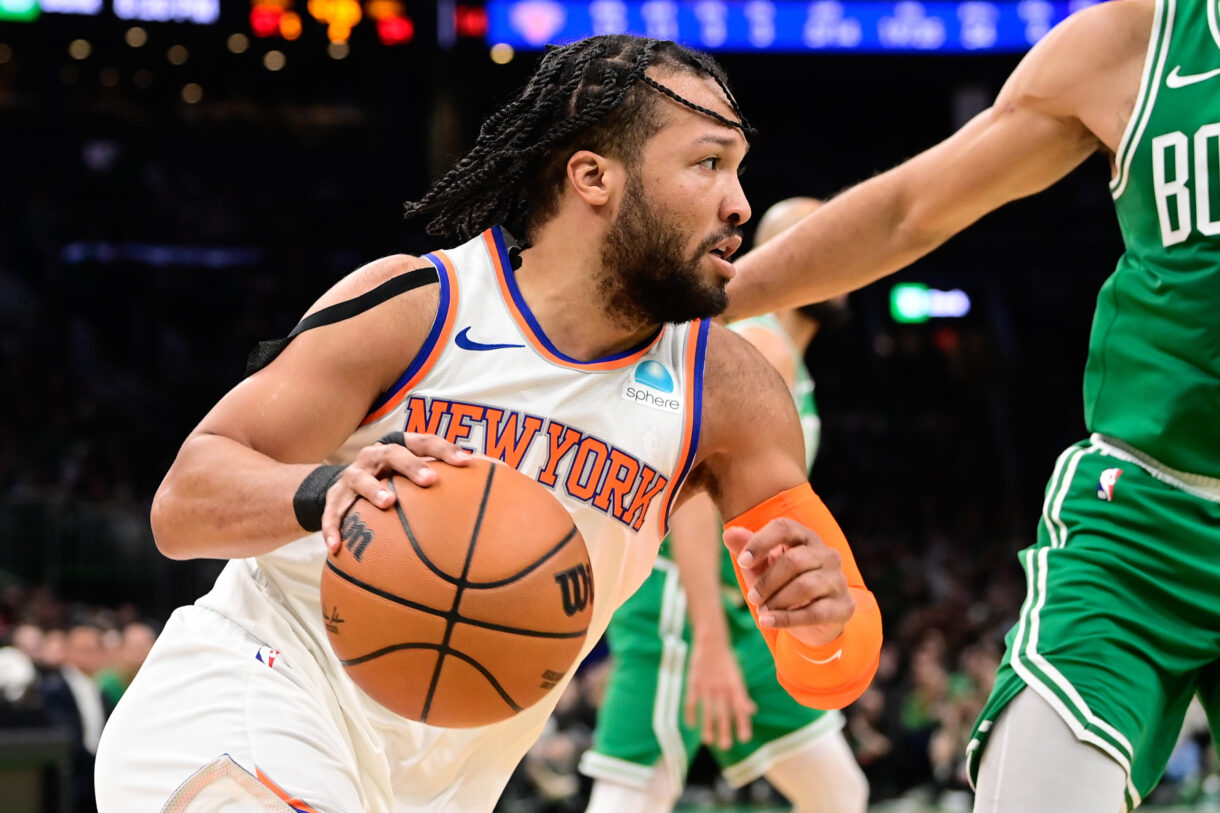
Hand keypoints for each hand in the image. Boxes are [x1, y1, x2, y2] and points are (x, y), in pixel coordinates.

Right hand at [322, 432, 469, 551]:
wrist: (343, 486)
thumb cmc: (391, 481)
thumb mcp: (412, 475)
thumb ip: (443, 480)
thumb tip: (491, 487)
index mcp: (397, 449)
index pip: (423, 441)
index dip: (444, 449)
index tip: (466, 462)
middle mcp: (374, 458)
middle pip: (392, 454)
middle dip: (411, 465)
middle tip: (429, 480)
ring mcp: (352, 477)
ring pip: (360, 480)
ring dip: (374, 489)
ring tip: (388, 503)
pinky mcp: (333, 499)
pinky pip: (331, 514)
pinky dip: (333, 529)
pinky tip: (336, 548)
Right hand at [684, 635, 755, 748]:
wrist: (711, 641)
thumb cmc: (726, 661)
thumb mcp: (737, 676)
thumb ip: (742, 695)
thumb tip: (751, 711)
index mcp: (735, 684)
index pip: (740, 707)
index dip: (743, 722)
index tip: (745, 738)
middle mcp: (721, 686)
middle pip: (723, 711)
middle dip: (724, 729)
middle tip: (725, 745)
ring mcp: (707, 684)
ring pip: (707, 709)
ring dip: (707, 725)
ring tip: (708, 740)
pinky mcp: (694, 681)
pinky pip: (691, 700)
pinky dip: (690, 713)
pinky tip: (691, 725)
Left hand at [723, 518, 854, 647]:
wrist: (813, 621)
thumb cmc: (783, 586)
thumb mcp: (762, 568)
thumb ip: (747, 550)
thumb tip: (729, 534)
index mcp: (806, 538)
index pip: (784, 528)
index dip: (761, 542)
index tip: (741, 562)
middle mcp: (827, 554)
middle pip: (793, 561)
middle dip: (767, 581)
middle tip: (752, 598)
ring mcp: (838, 580)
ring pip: (805, 586)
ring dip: (776, 601)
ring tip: (762, 611)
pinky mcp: (843, 606)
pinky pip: (814, 612)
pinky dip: (786, 619)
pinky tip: (767, 622)